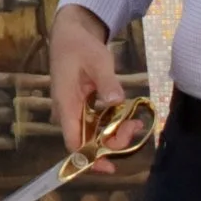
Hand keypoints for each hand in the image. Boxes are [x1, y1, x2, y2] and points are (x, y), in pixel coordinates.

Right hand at [49, 6, 144, 152]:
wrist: (70, 33)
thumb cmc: (80, 46)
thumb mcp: (97, 60)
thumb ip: (107, 82)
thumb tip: (116, 101)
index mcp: (65, 104)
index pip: (73, 141)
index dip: (89, 158)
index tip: (109, 166)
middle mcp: (67, 112)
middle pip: (87, 141)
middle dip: (112, 142)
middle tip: (133, 127)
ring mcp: (74, 110)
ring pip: (94, 134)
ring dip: (114, 134)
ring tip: (135, 123)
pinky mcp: (82, 106)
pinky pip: (97, 123)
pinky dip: (112, 124)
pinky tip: (128, 118)